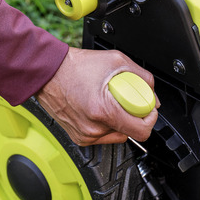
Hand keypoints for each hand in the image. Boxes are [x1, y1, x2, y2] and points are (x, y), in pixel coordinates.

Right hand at [36, 47, 158, 145]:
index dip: (150, 118)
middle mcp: (93, 128)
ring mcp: (85, 135)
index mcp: (103, 111)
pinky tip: (98, 108)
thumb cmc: (75, 66)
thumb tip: (152, 94)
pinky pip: (103, 136)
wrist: (48, 72)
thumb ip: (141, 78)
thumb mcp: (116, 61)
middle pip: (130, 132)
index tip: (147, 108)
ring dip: (119, 120)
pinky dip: (106, 124)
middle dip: (132, 116)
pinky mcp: (79, 138)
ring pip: (117, 135)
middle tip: (124, 100)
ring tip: (108, 102)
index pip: (141, 130)